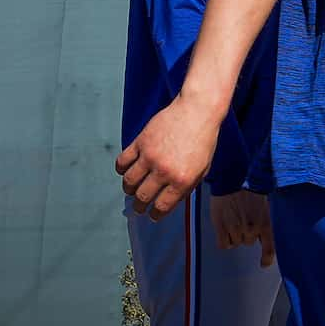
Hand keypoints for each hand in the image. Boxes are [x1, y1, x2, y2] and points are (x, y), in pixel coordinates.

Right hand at [116, 93, 220, 220]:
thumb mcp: (202, 169)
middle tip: (139, 207)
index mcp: (182, 181)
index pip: (161, 207)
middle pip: (142, 197)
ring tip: (131, 190)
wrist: (198, 110)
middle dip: (139, 206)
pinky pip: (123, 161)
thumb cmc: (203, 140)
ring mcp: (150, 156)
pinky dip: (121, 170)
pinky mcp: (140, 141)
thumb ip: (186, 187)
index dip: (155, 214)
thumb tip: (169, 201)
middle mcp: (164, 171)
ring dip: (128, 190)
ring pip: (129, 182)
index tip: (152, 215)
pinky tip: (125, 172)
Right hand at [211, 191, 275, 266]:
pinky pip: (224, 244)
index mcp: (265, 222)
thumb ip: (264, 220)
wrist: (232, 176)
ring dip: (234, 234)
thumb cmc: (248, 186)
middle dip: (245, 233)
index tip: (263, 263)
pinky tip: (223, 227)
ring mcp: (236, 228)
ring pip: (235, 243)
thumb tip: (263, 234)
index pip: (269, 248)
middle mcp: (252, 228)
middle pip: (248, 242)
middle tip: (242, 218)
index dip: (267, 258)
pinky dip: (223, 238)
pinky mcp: (221, 227)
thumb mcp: (263, 204)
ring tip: (232, 217)